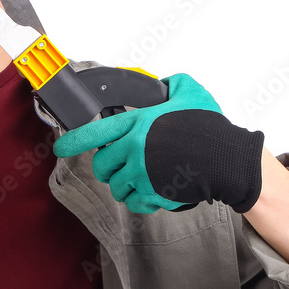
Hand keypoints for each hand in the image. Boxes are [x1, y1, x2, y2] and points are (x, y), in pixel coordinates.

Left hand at [52, 73, 264, 214]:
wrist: (227, 159)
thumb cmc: (211, 127)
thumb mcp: (191, 92)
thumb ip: (173, 84)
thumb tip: (166, 84)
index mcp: (137, 123)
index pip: (95, 132)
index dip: (73, 141)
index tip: (61, 147)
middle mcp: (133, 149)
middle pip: (102, 166)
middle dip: (107, 167)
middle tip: (119, 166)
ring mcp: (141, 174)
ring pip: (117, 187)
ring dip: (125, 185)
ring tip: (140, 179)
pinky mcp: (152, 193)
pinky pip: (134, 203)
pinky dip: (140, 200)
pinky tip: (152, 192)